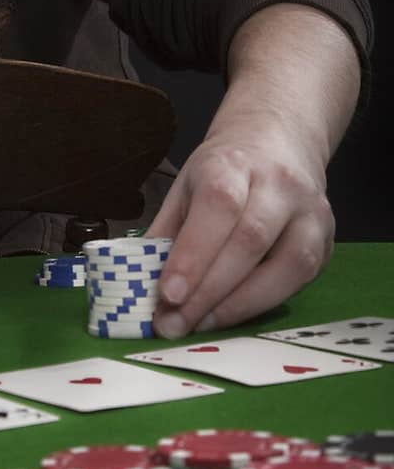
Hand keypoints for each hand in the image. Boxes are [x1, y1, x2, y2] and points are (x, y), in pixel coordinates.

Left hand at [145, 118, 334, 337]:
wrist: (279, 144)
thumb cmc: (224, 172)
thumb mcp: (186, 187)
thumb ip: (167, 232)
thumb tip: (142, 283)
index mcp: (234, 163)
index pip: (219, 206)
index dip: (194, 253)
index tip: (168, 295)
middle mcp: (280, 184)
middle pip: (250, 240)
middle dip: (209, 291)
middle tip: (175, 324)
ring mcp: (311, 213)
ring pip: (287, 265)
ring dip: (240, 305)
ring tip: (201, 324)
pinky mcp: (326, 242)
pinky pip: (299, 280)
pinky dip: (263, 304)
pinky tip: (231, 314)